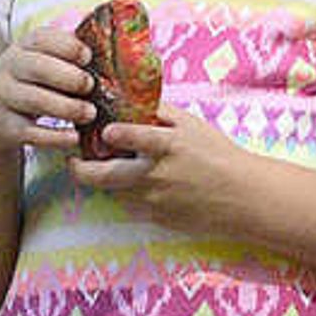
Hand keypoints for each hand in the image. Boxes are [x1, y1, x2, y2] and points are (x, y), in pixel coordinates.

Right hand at [0, 24, 99, 157]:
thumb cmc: (28, 83)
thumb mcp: (37, 62)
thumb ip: (64, 57)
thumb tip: (111, 59)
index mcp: (23, 46)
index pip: (43, 38)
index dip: (68, 46)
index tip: (88, 57)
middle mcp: (9, 67)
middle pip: (38, 68)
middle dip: (69, 77)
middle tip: (91, 86)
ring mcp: (3, 97)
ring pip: (35, 100)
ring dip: (66, 107)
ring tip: (90, 113)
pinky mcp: (3, 126)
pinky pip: (30, 132)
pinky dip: (54, 136)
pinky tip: (74, 137)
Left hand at [66, 105, 257, 236]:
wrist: (242, 197)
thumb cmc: (218, 155)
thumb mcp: (192, 125)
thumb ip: (160, 112)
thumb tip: (130, 97)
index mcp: (168, 147)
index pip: (133, 137)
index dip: (113, 134)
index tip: (103, 131)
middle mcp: (156, 175)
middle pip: (104, 176)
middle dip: (81, 169)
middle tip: (73, 161)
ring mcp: (154, 200)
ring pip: (113, 191)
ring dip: (106, 180)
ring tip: (106, 167)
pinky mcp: (156, 218)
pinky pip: (130, 206)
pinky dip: (127, 194)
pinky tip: (135, 184)